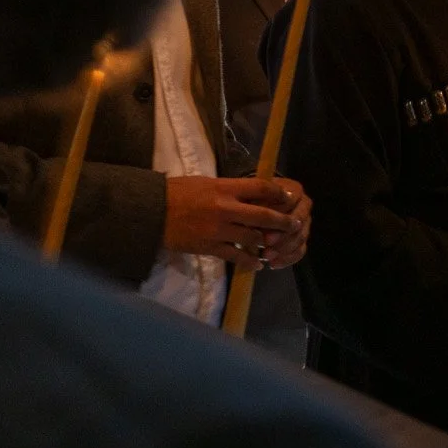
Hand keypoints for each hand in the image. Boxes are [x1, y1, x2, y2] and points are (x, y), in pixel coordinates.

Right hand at [162, 176, 308, 269]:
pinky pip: (237, 256)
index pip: (260, 188)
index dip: (278, 193)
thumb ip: (229, 188)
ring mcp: (219, 230)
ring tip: (277, 245)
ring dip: (267, 242)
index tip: (288, 196)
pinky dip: (250, 261)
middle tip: (295, 225)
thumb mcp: (206, 182)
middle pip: (264, 215)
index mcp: (224, 188)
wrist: (152, 212)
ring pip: (253, 238)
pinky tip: (258, 264)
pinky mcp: (210, 247)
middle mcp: (226, 208)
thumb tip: (251, 191)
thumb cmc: (177, 192)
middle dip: (283, 222)